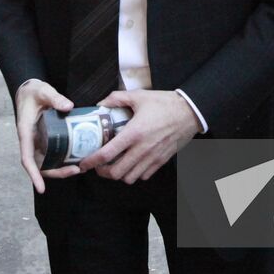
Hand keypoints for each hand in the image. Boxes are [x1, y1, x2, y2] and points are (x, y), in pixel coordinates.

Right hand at [15, 79, 77, 192]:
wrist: (29, 90)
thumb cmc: (34, 92)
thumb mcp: (43, 90)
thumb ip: (54, 97)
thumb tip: (68, 106)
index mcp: (26, 132)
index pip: (27, 158)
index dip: (33, 174)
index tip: (40, 188)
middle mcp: (31, 141)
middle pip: (40, 165)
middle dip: (57, 172)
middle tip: (76, 170)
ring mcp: (38, 142)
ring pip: (48, 162)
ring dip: (61, 168)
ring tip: (80, 167)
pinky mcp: (46, 140)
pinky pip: (53, 154)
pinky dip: (64, 159)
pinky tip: (78, 157)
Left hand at [79, 89, 201, 183]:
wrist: (190, 112)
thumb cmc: (165, 104)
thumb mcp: (139, 96)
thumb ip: (117, 98)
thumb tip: (101, 103)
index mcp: (133, 133)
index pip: (107, 154)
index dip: (92, 162)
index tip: (83, 164)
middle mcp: (142, 149)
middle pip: (116, 172)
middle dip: (103, 172)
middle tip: (99, 165)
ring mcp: (152, 157)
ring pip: (129, 178)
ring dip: (119, 174)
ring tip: (114, 165)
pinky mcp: (161, 161)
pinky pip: (143, 176)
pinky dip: (134, 174)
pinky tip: (131, 164)